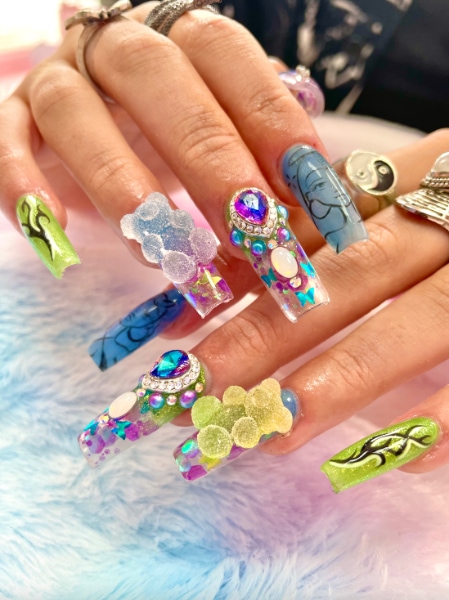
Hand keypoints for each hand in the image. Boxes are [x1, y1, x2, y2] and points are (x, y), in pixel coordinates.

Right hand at [0, 1, 325, 285]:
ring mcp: (60, 80)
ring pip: (77, 113)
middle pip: (160, 83)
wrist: (106, 108)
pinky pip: (5, 144)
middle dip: (209, 161)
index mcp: (180, 37)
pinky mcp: (14, 120)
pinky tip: (56, 237)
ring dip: (119, 183)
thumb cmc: (180, 130)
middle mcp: (118, 47)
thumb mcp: (229, 136)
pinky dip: (22, 186)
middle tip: (246, 232)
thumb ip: (264, 159)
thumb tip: (312, 205)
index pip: (227, 56)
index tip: (306, 187)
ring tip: (159, 251)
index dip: (268, 118)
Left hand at [168, 129, 448, 488]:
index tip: (177, 337)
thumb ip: (318, 220)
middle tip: (196, 392)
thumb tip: (219, 270)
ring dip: (342, 379)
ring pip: (415, 324)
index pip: (307, 229)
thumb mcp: (394, 188)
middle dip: (266, 336)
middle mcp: (447, 217)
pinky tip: (400, 460)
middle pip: (345, 278)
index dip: (239, 281)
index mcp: (407, 176)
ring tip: (273, 430)